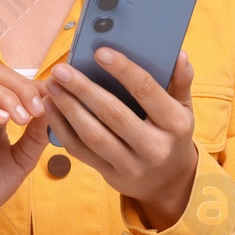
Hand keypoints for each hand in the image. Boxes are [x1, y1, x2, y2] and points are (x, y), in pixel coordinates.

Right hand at [0, 65, 48, 234]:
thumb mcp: (20, 161)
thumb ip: (35, 137)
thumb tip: (53, 109)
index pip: (12, 82)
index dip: (35, 86)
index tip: (56, 100)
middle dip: (22, 85)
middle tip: (39, 108)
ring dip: (5, 96)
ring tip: (23, 118)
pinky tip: (2, 121)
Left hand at [38, 48, 198, 228]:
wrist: (169, 182)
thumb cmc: (172, 134)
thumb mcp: (184, 108)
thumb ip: (181, 81)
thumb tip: (179, 54)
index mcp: (175, 124)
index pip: (146, 91)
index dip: (122, 70)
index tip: (100, 52)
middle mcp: (154, 147)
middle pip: (113, 114)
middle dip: (83, 89)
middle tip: (61, 69)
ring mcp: (131, 165)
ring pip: (93, 135)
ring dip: (68, 108)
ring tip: (52, 86)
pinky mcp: (110, 175)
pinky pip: (81, 151)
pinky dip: (62, 129)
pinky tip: (50, 108)